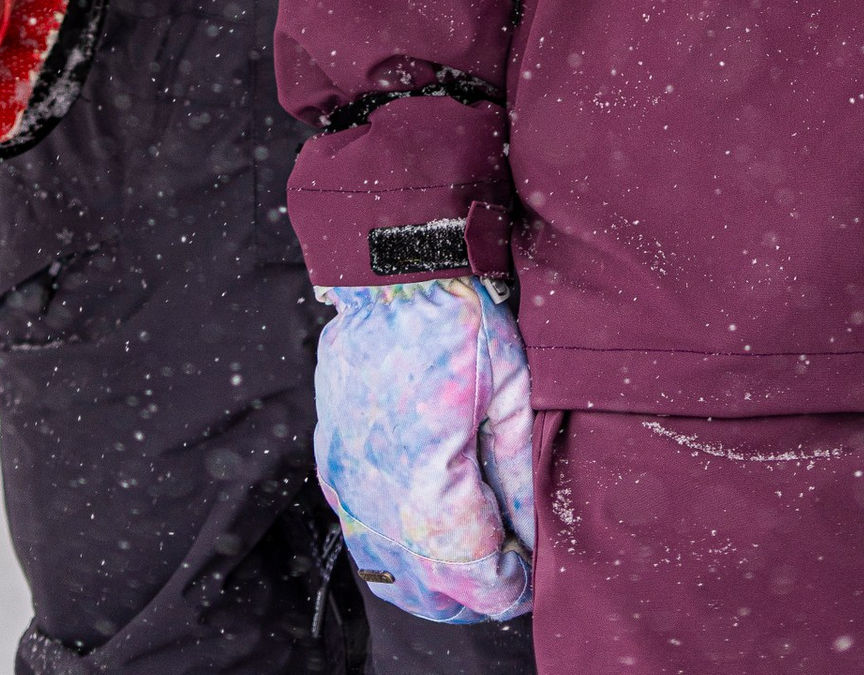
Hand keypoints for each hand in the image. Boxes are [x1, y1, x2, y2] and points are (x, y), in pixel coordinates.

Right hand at [313, 276, 533, 626]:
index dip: (510, 583)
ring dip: (431, 580)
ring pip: (388, 569)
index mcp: (429, 486)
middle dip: (474, 591)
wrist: (391, 271)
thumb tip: (529, 527)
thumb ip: (519, 470)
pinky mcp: (332, 461)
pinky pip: (360, 533)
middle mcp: (377, 496)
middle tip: (507, 568)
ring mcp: (347, 481)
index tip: (531, 573)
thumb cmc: (456, 319)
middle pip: (428, 589)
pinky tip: (423, 534)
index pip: (474, 574)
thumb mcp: (512, 390)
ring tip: (470, 559)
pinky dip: (395, 550)